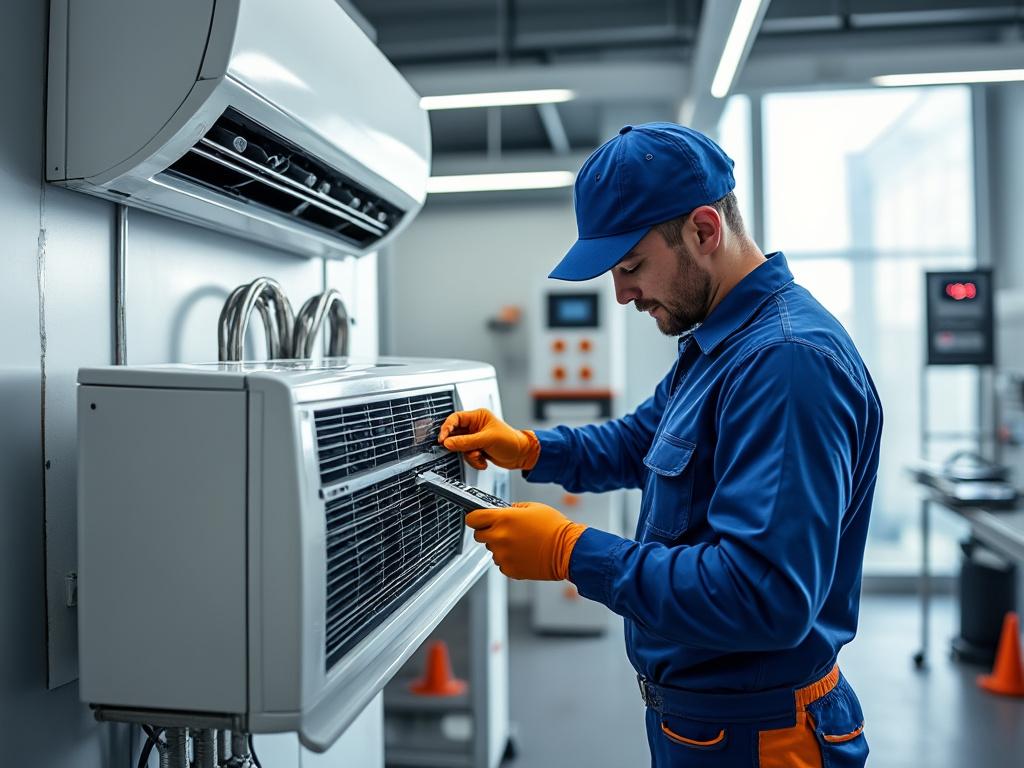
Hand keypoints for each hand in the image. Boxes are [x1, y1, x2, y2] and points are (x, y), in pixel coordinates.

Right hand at [438, 409, 539, 470]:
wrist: (521, 455)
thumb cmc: (510, 441)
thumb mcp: (487, 440)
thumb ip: (466, 442)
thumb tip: (448, 442)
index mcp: (478, 417)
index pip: (455, 418)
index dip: (447, 428)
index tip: (443, 438)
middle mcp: (475, 426)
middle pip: (456, 434)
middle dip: (460, 446)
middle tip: (462, 450)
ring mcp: (475, 438)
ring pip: (461, 447)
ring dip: (469, 455)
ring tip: (479, 456)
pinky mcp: (477, 449)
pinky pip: (467, 455)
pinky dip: (474, 461)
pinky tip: (483, 461)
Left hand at [465, 502, 586, 580]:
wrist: (567, 551)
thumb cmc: (553, 528)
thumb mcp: (532, 507)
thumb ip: (512, 509)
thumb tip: (502, 511)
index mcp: (503, 519)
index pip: (473, 518)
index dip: (475, 517)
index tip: (478, 518)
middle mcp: (500, 537)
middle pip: (479, 535)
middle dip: (488, 531)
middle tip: (504, 530)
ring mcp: (503, 555)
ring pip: (491, 549)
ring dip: (500, 545)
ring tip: (520, 542)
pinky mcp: (509, 569)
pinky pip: (501, 562)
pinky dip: (509, 558)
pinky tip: (523, 553)